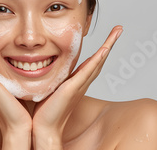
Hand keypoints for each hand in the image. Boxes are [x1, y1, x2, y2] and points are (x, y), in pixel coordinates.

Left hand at [31, 25, 122, 148]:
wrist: (44, 127)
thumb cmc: (43, 111)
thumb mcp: (48, 86)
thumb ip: (49, 76)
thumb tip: (37, 62)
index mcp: (75, 81)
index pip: (90, 62)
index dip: (100, 49)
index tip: (107, 37)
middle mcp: (81, 82)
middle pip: (99, 59)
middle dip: (110, 43)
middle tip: (119, 29)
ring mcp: (79, 84)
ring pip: (97, 62)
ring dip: (108, 45)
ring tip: (117, 32)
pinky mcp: (73, 88)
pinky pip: (88, 71)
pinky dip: (98, 60)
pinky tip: (105, 49)